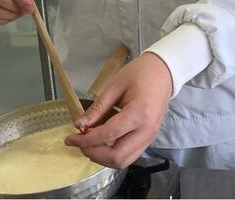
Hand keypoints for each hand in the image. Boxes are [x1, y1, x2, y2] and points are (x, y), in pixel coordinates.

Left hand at [65, 52, 172, 168]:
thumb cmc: (140, 73)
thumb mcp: (115, 86)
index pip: (108, 135)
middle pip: (117, 156)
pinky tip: (103, 143)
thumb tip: (80, 126)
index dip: (86, 140)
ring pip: (124, 161)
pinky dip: (114, 154)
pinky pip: (130, 155)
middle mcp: (147, 130)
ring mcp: (151, 136)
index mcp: (139, 113)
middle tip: (80, 142)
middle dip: (93, 154)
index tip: (70, 138)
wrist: (164, 71)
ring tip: (90, 144)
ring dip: (103, 158)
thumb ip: (98, 108)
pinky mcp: (150, 139)